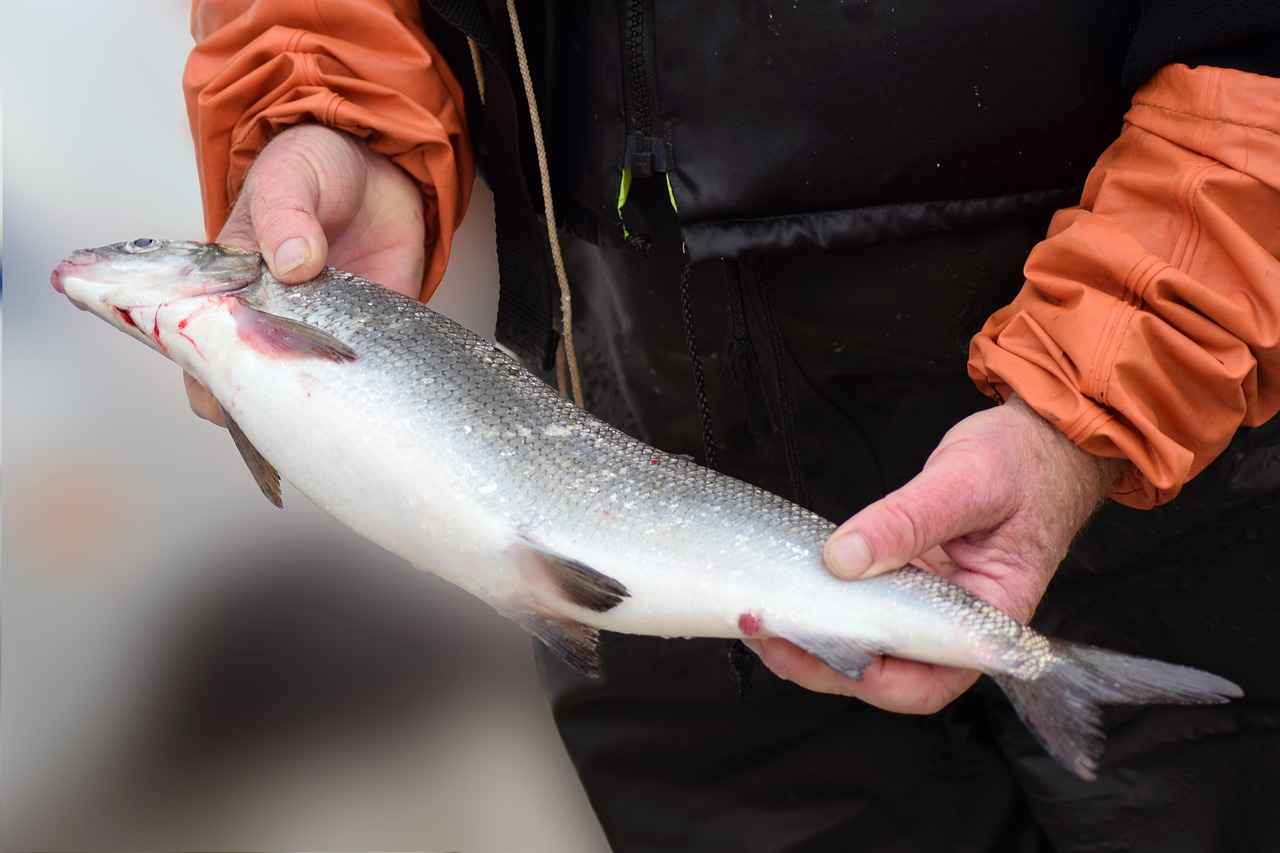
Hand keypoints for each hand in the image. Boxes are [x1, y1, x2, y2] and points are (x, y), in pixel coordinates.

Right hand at [185, 124, 424, 423]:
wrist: (380, 166)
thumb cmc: (314, 170)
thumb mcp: (288, 177)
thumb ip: (285, 214)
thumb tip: (294, 262)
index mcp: (232, 292)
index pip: (204, 355)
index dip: (210, 381)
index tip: (229, 388)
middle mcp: (274, 323)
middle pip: (258, 386)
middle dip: (269, 400)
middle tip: (295, 383)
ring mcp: (324, 333)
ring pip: (314, 391)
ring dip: (324, 395)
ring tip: (335, 379)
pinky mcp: (374, 333)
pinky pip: (371, 370)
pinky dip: (375, 379)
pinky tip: (378, 371)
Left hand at [746, 396, 1122, 712]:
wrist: (1041, 438)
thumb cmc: (1023, 461)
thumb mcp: (965, 482)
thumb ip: (907, 521)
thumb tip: (843, 559)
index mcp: (990, 618)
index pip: (928, 680)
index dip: (868, 680)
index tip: (812, 651)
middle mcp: (957, 623)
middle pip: (886, 672)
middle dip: (820, 662)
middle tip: (763, 631)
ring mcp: (929, 602)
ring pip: (868, 643)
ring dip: (813, 637)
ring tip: (759, 617)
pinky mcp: (908, 578)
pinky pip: (863, 604)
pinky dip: (824, 604)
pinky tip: (787, 590)